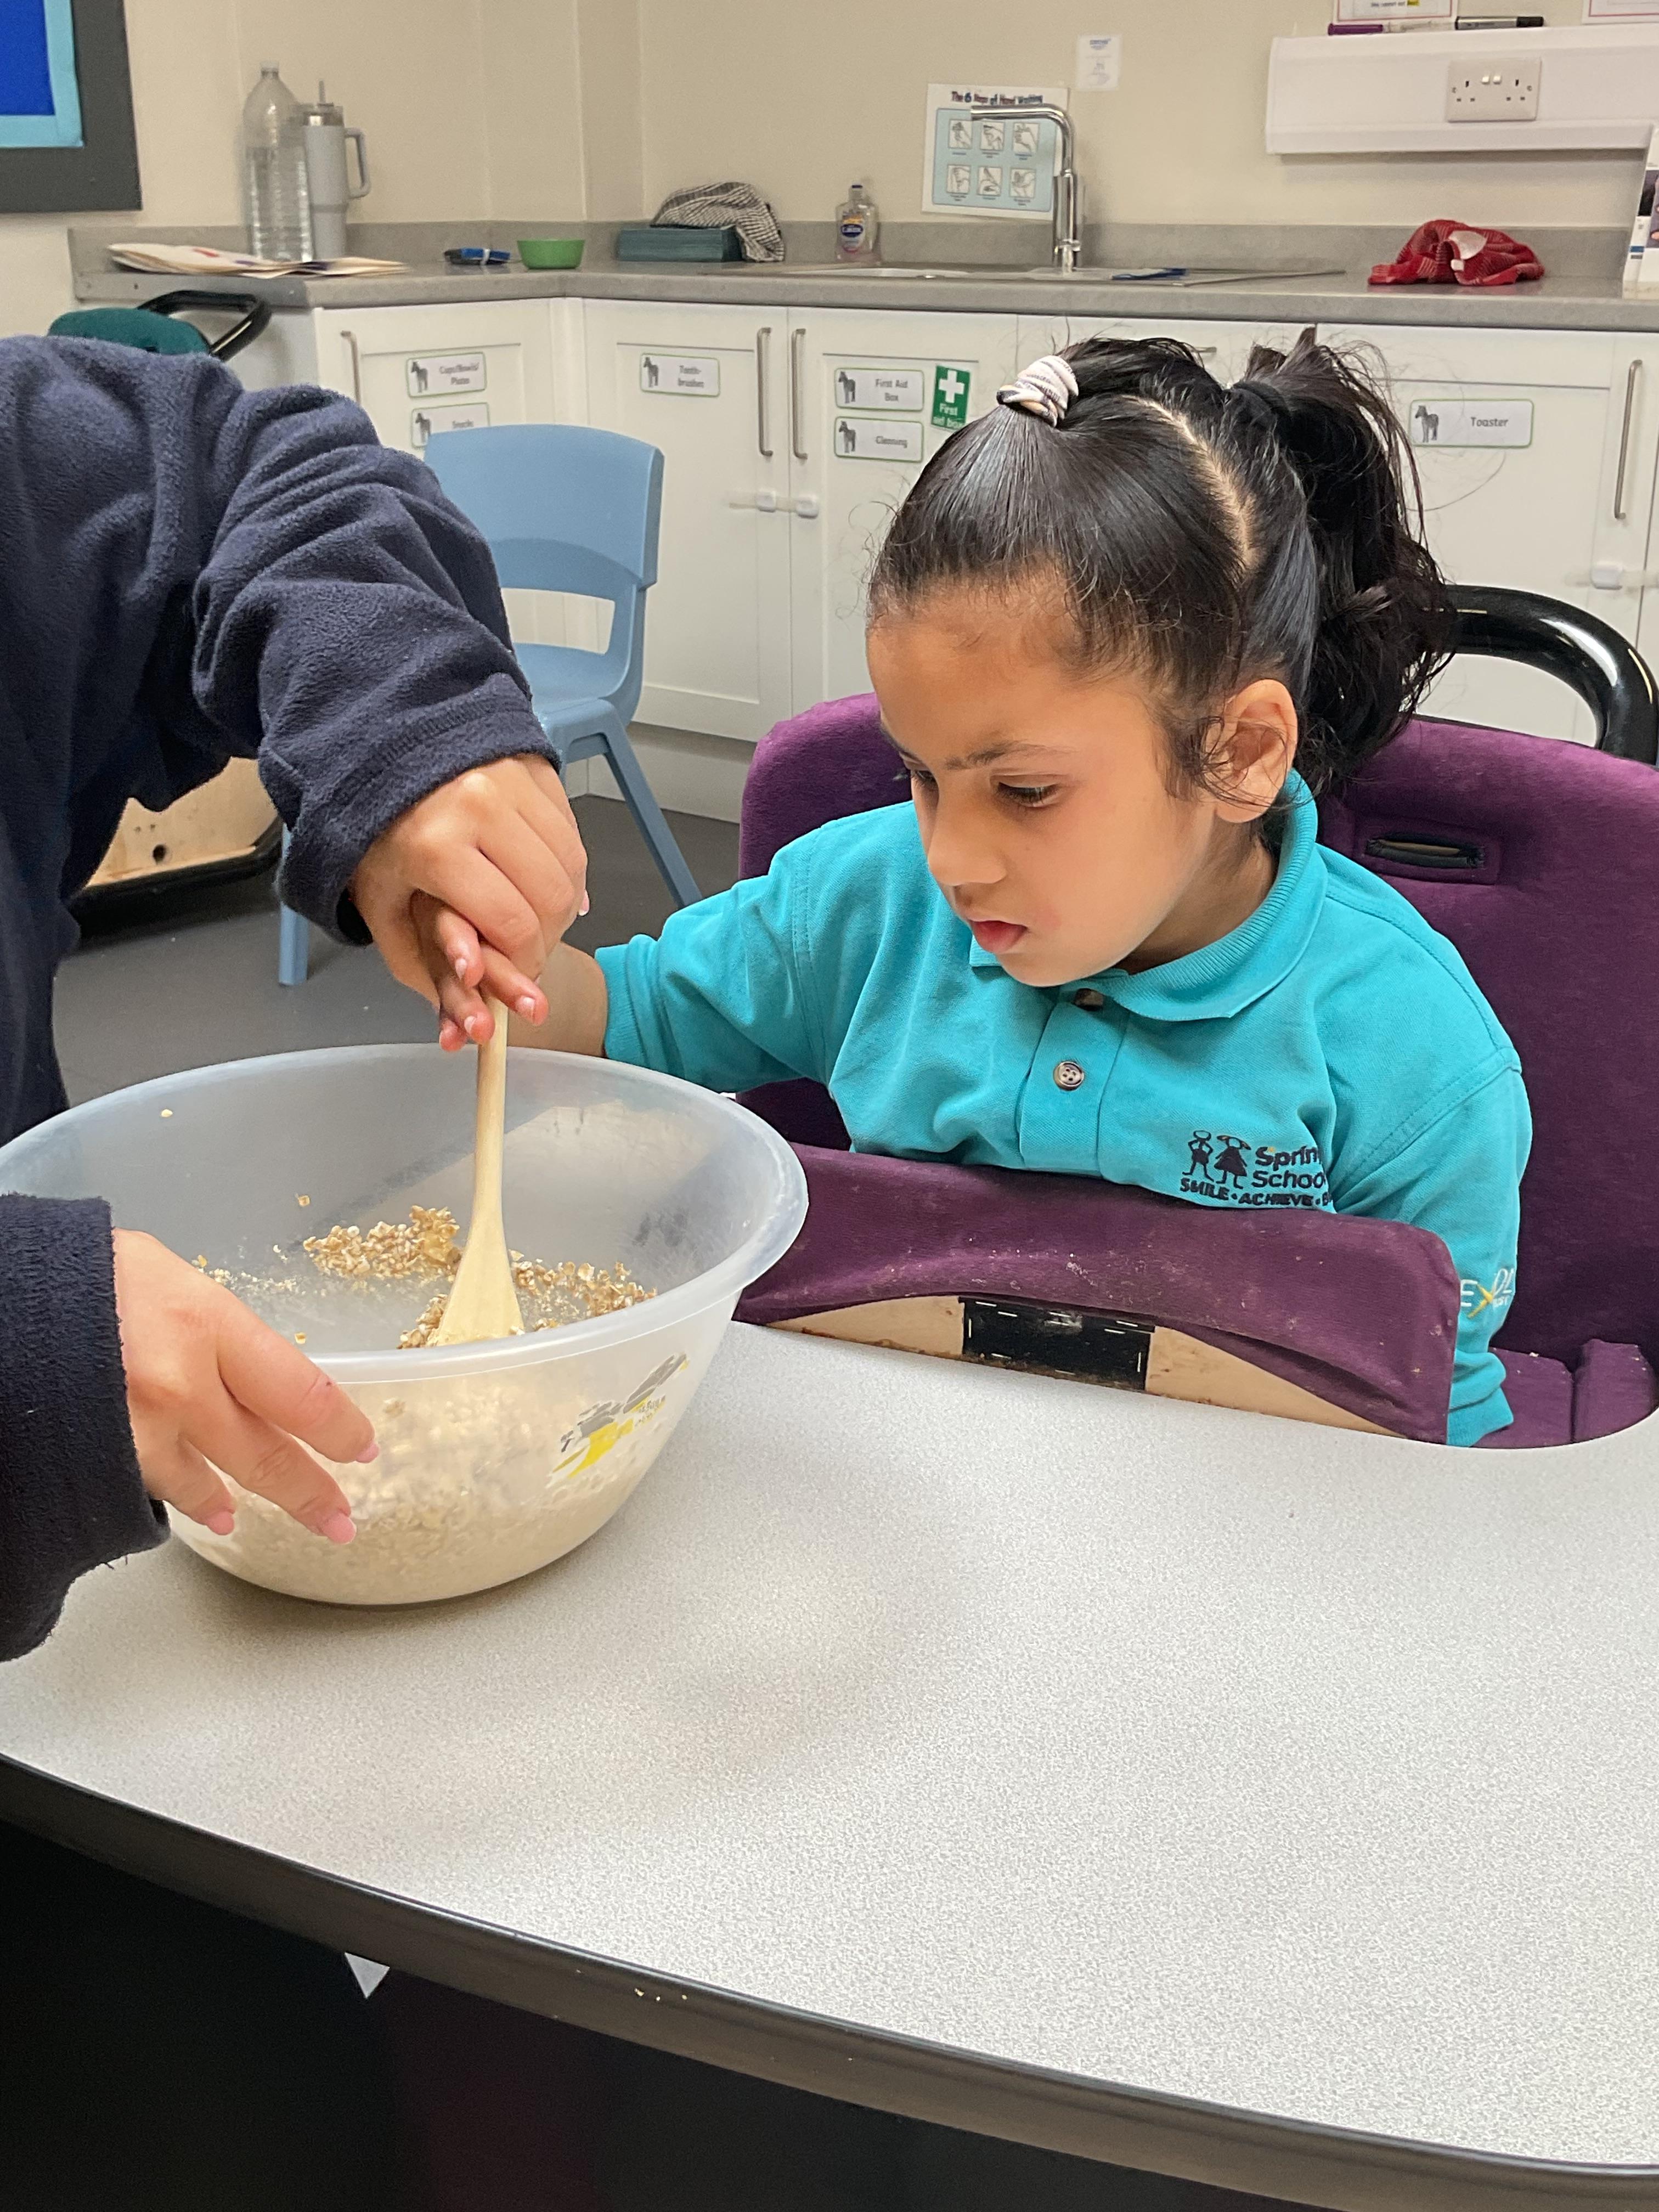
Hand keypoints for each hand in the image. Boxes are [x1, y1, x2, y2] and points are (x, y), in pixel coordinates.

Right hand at [113, 1231, 375, 1541]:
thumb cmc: (74, 1273)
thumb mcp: (164, 1276)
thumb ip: (212, 1328)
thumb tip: (250, 1370)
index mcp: (207, 1322)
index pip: (301, 1391)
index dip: (338, 1427)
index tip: (361, 1446)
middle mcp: (181, 1384)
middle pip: (268, 1452)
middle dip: (311, 1491)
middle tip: (340, 1519)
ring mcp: (135, 1430)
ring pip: (211, 1482)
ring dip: (242, 1503)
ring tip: (263, 1517)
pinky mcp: (98, 1459)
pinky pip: (155, 1488)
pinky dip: (182, 1500)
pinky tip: (205, 1511)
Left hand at [351, 755, 586, 1045]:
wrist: (378, 751)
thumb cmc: (377, 833)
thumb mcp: (383, 907)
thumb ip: (424, 969)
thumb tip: (463, 1031)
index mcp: (437, 846)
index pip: (512, 923)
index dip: (524, 962)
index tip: (518, 977)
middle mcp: (480, 806)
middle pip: (553, 897)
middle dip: (549, 938)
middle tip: (529, 951)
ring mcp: (511, 779)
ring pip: (572, 865)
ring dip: (564, 905)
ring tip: (535, 916)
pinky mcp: (534, 766)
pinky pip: (572, 833)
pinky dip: (567, 866)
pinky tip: (544, 878)